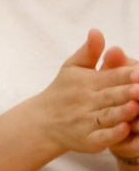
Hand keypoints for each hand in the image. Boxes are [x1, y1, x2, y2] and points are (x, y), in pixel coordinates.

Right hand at [29, 30, 138, 158]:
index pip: (110, 76)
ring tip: (136, 106)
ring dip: (122, 112)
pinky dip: (112, 134)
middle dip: (127, 92)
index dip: (126, 74)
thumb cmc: (63, 92)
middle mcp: (86, 101)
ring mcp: (85, 122)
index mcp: (86, 82)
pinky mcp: (87, 140)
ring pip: (108, 116)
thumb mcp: (72, 68)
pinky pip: (101, 137)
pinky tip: (124, 129)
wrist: (41, 122)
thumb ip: (89, 51)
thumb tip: (96, 30)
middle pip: (111, 96)